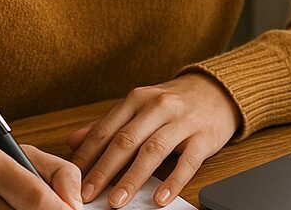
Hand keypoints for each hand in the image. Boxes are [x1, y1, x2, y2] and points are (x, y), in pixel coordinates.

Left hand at [66, 73, 239, 207]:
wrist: (217, 91)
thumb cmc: (173, 103)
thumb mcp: (139, 107)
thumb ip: (107, 125)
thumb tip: (72, 142)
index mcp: (137, 99)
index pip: (106, 130)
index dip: (87, 156)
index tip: (72, 178)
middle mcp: (158, 107)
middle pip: (126, 141)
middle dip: (104, 170)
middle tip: (88, 194)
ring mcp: (182, 121)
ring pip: (153, 151)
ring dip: (132, 178)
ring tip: (117, 201)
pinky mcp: (203, 137)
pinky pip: (187, 162)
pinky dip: (173, 182)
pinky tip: (160, 198)